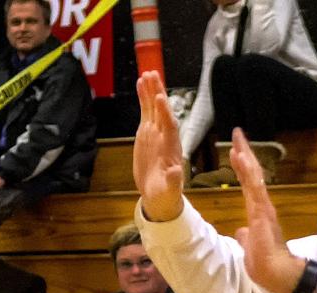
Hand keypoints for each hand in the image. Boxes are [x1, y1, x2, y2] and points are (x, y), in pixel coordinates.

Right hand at [133, 71, 184, 221]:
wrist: (159, 195)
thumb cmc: (166, 194)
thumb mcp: (170, 190)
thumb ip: (174, 181)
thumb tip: (176, 172)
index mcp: (171, 148)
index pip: (169, 126)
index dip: (165, 112)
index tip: (160, 98)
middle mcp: (164, 136)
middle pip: (162, 110)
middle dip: (158, 93)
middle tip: (153, 75)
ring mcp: (156, 132)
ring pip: (153, 107)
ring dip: (151, 90)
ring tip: (146, 73)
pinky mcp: (147, 132)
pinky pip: (146, 112)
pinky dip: (143, 97)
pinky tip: (140, 83)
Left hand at [229, 128, 304, 292]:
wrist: (275, 274)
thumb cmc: (264, 263)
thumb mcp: (249, 246)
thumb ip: (246, 237)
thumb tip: (241, 232)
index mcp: (258, 212)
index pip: (248, 184)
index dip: (242, 167)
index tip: (236, 150)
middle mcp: (262, 205)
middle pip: (252, 174)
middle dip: (244, 153)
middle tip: (237, 133)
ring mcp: (263, 207)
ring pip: (254, 176)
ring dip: (245, 156)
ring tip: (238, 138)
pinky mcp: (262, 212)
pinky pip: (254, 187)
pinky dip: (247, 170)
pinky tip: (240, 156)